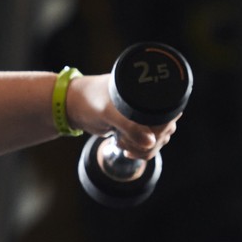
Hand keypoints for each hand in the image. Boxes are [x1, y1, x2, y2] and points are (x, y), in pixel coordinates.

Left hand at [62, 71, 179, 159]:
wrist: (73, 105)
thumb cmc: (89, 100)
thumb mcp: (108, 113)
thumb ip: (128, 126)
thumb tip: (151, 142)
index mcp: (147, 91)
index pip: (167, 114)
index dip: (159, 130)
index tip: (143, 138)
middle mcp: (149, 102)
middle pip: (165, 130)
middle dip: (148, 142)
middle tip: (125, 140)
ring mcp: (143, 116)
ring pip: (157, 140)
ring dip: (142, 148)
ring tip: (121, 141)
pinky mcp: (135, 127)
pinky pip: (147, 144)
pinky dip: (138, 150)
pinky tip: (123, 146)